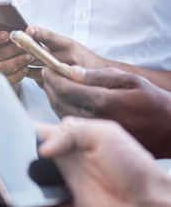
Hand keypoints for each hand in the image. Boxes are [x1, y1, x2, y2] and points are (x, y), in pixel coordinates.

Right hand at [0, 31, 38, 84]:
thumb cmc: (3, 47)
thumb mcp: (1, 39)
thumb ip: (8, 35)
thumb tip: (21, 32)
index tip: (8, 35)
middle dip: (14, 49)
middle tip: (27, 45)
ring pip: (4, 67)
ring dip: (19, 61)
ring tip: (30, 56)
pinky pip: (8, 79)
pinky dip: (18, 74)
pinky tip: (26, 68)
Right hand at [7, 117, 170, 206]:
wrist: (154, 205)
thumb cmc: (134, 165)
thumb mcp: (105, 134)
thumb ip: (71, 133)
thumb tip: (42, 147)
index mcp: (63, 145)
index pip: (25, 137)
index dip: (1, 135)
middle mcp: (55, 167)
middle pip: (15, 164)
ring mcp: (57, 192)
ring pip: (21, 190)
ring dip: (1, 188)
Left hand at [24, 26, 108, 83]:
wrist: (99, 75)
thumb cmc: (80, 56)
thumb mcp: (69, 44)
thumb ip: (50, 42)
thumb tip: (27, 35)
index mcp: (69, 45)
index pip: (51, 38)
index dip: (39, 33)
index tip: (28, 29)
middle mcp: (68, 59)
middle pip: (39, 56)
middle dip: (25, 53)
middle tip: (15, 50)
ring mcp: (65, 74)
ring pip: (37, 72)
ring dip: (27, 68)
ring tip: (22, 63)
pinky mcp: (62, 86)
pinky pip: (41, 82)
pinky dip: (35, 78)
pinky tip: (34, 74)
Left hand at [43, 66, 170, 157]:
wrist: (169, 131)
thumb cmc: (153, 101)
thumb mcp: (131, 80)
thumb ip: (99, 75)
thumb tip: (71, 70)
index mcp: (105, 101)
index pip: (67, 89)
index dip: (53, 77)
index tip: (48, 68)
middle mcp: (96, 119)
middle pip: (59, 102)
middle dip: (50, 86)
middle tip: (48, 74)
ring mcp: (94, 132)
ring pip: (61, 114)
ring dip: (53, 98)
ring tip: (54, 84)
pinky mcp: (94, 139)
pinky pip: (70, 123)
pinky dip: (62, 109)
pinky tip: (65, 99)